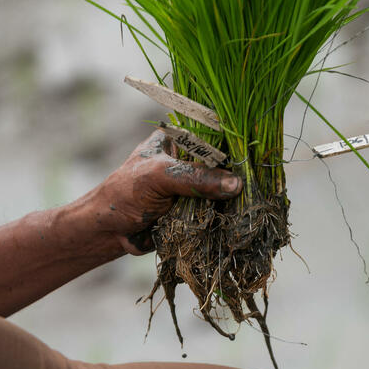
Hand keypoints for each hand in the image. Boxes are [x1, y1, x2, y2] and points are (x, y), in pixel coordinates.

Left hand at [89, 129, 241, 254]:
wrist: (107, 233)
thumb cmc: (123, 194)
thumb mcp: (159, 177)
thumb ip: (195, 177)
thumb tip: (235, 184)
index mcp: (177, 140)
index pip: (213, 135)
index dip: (235, 143)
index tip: (256, 153)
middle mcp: (187, 160)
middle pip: (223, 164)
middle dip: (239, 173)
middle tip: (260, 181)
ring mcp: (192, 186)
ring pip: (223, 190)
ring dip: (234, 198)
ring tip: (256, 200)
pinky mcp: (195, 210)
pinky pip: (217, 211)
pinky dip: (227, 216)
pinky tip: (244, 217)